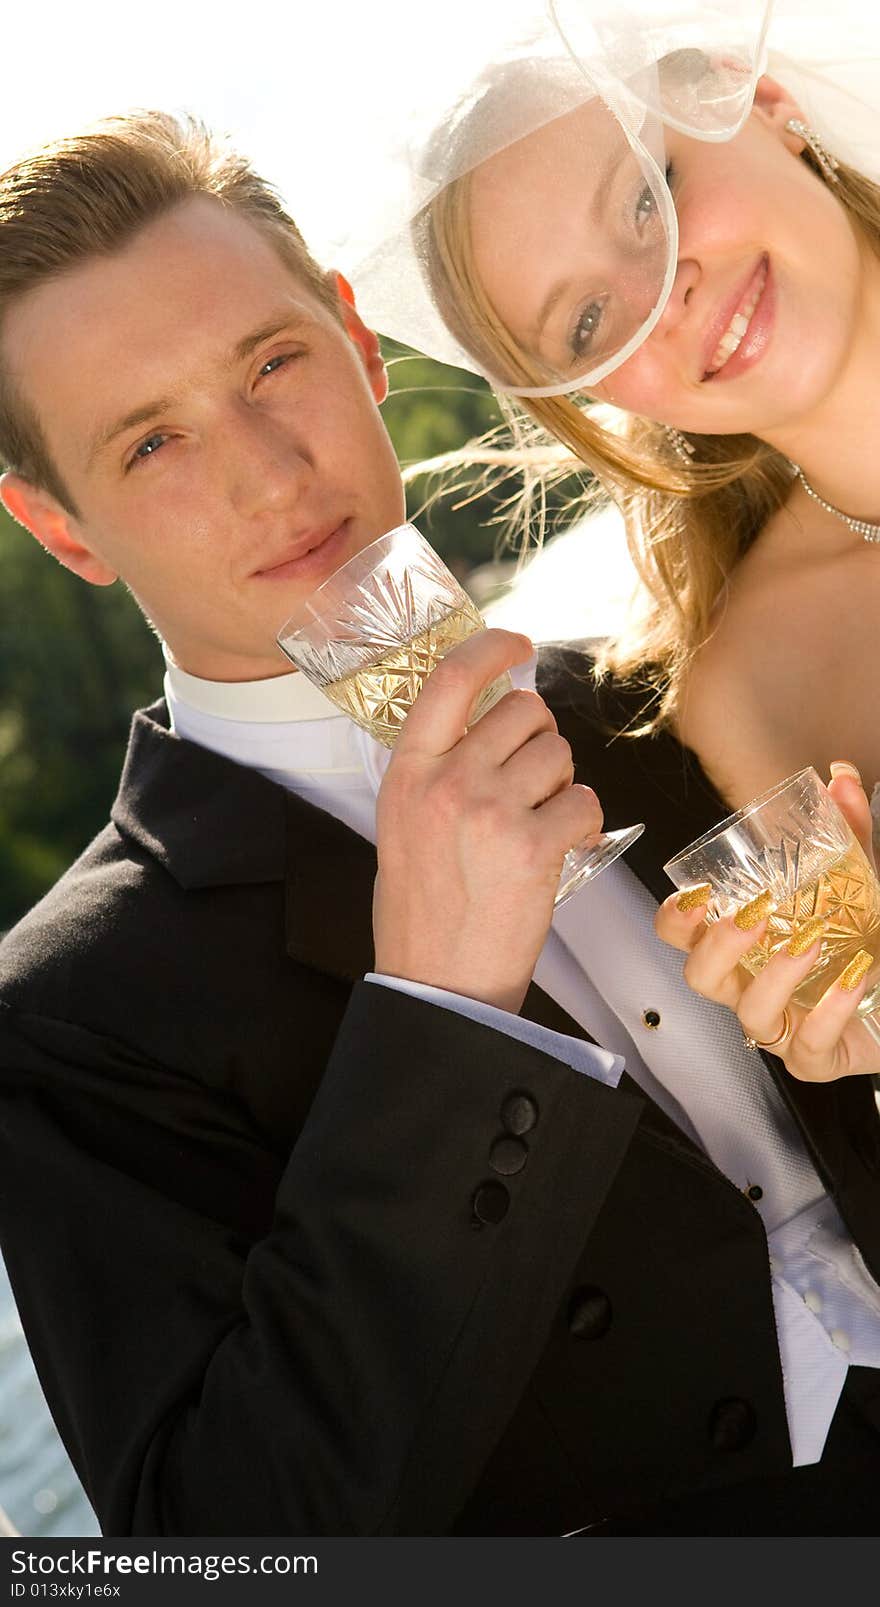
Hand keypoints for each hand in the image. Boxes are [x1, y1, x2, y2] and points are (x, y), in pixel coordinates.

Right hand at [373, 628, 601, 1013]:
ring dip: (561, 783)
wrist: (438, 983)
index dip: (491, 647)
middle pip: (524, 711)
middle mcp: (447, 783)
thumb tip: (488, 712)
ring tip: (535, 824)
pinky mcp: (534, 847)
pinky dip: (580, 823)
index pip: (450, 678)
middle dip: (539, 737)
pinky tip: (556, 850)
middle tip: (528, 780)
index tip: (516, 642)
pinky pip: (584, 802)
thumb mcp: (402, 822)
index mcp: (408, 772)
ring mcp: (491, 813)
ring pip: (561, 754)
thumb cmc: (423, 907)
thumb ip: (438, 766)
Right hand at [656, 765, 879, 1081]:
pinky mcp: (818, 1059)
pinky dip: (829, 1010)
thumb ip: (849, 833)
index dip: (675, 919)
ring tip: (813, 941)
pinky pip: (808, 1047)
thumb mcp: (860, 882)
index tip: (697, 893)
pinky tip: (855, 977)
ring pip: (750, 1017)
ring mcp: (783, 1027)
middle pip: (700, 979)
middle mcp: (751, 986)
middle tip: (753, 914)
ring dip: (775, 975)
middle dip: (718, 947)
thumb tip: (838, 775)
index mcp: (746, 945)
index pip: (683, 936)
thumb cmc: (867, 938)